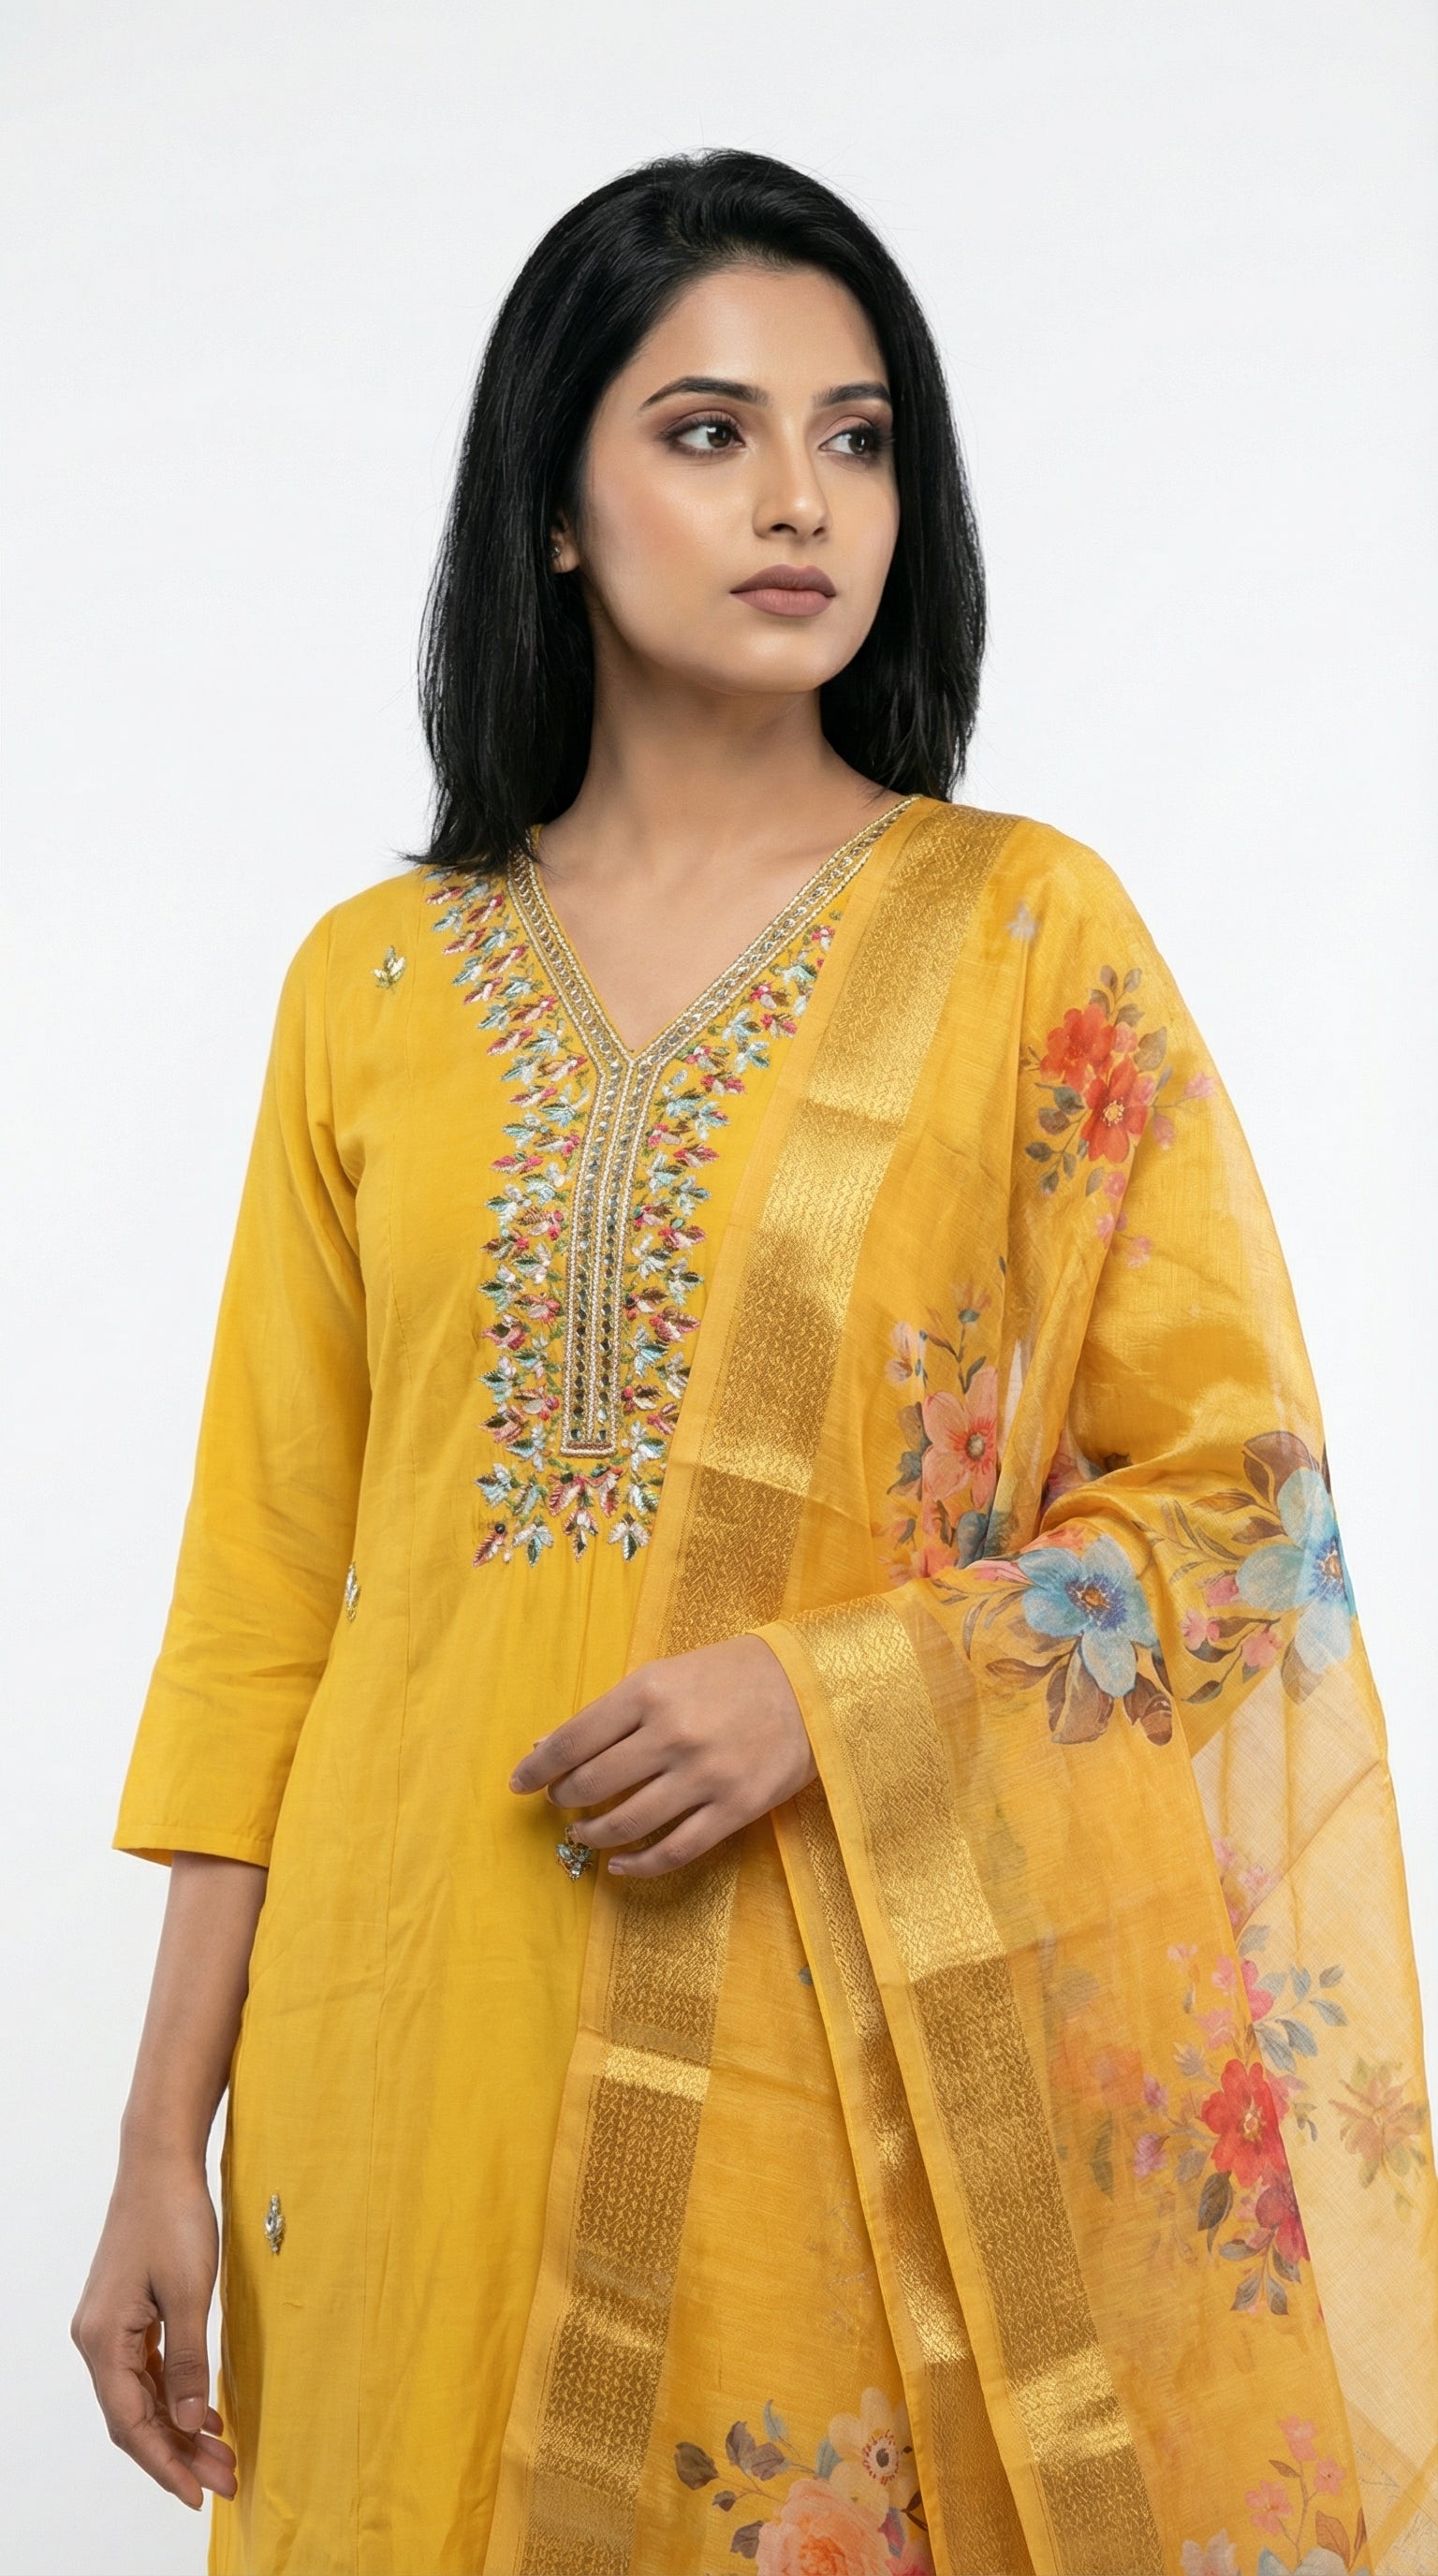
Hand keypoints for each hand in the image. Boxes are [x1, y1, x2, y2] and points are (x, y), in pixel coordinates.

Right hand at [72, 2153, 236, 2509]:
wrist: (161, 2162)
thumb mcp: (189, 2291)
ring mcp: (108, 2326)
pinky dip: (173, 2396)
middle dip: (177, 2454)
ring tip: (222, 2455)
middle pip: (134, 2416)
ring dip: (178, 2427)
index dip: (164, 2464)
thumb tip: (185, 2423)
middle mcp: (96, 2339)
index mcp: (103, 2339)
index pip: (130, 2423)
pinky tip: (204, 2411)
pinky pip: (145, 2371)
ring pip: (140, 2396)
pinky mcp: (126, 2313)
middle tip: (225, 2480)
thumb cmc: (175, 2218)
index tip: (199, 2495)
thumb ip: (187, 2361)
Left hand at [510, 1633, 815, 1876]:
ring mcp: (704, 1776)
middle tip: (561, 1803)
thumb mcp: (666, 1674)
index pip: (573, 1739)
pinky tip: (620, 1864)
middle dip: (565, 1799)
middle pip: (593, 1784)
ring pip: (627, 1823)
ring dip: (593, 1834)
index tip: (519, 1784)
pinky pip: (674, 1850)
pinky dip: (638, 1864)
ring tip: (583, 1833)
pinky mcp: (734, 1809)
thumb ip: (613, 1711)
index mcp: (649, 1693)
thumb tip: (550, 1746)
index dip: (538, 1767)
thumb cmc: (728, 1675)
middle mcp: (672, 1734)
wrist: (808, 1685)